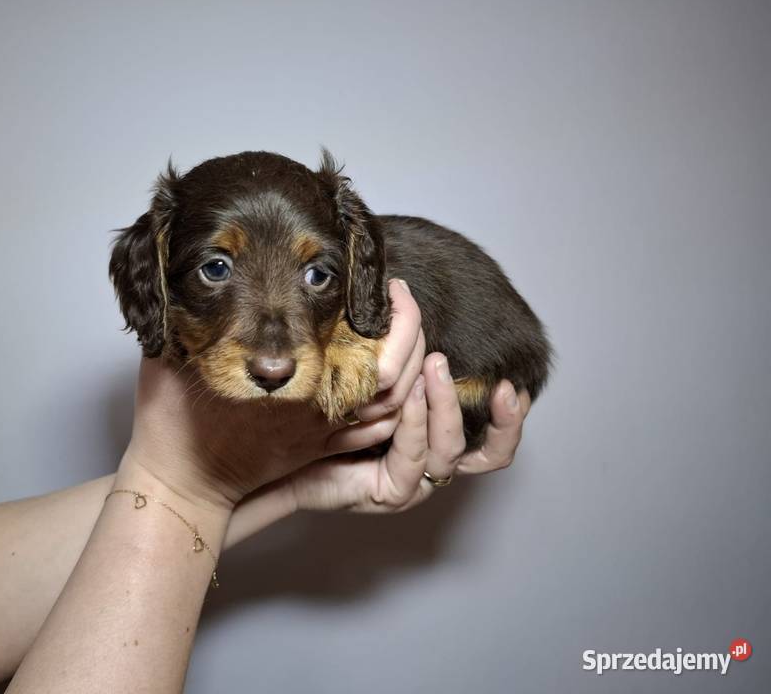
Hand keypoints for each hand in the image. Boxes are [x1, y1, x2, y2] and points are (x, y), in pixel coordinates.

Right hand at [119, 280, 428, 511]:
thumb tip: (190, 272)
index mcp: (294, 380)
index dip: (395, 315)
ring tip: (404, 330)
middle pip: (397, 376)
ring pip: (395, 408)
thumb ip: (186, 314)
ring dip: (412, 370)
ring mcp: (322, 433)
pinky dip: (399, 406)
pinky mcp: (317, 450)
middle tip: (402, 297)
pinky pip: (376, 432)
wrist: (179, 483)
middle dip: (413, 333)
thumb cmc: (173, 420)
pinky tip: (392, 375)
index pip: (371, 349)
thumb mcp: (173, 353)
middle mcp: (318, 407)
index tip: (388, 284)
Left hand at [288, 364, 531, 512]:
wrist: (282, 457)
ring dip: (444, 404)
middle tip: (489, 377)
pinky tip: (409, 395)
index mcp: (435, 442)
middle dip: (496, 416)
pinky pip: (413, 457)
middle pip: (487, 455)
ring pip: (449, 449)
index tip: (516, 387)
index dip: (511, 420)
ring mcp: (413, 482)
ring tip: (433, 367)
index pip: (490, 442)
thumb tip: (411, 306)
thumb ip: (401, 362)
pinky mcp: (389, 492)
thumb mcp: (372, 384)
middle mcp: (431, 465)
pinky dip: (415, 423)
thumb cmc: (324, 418)